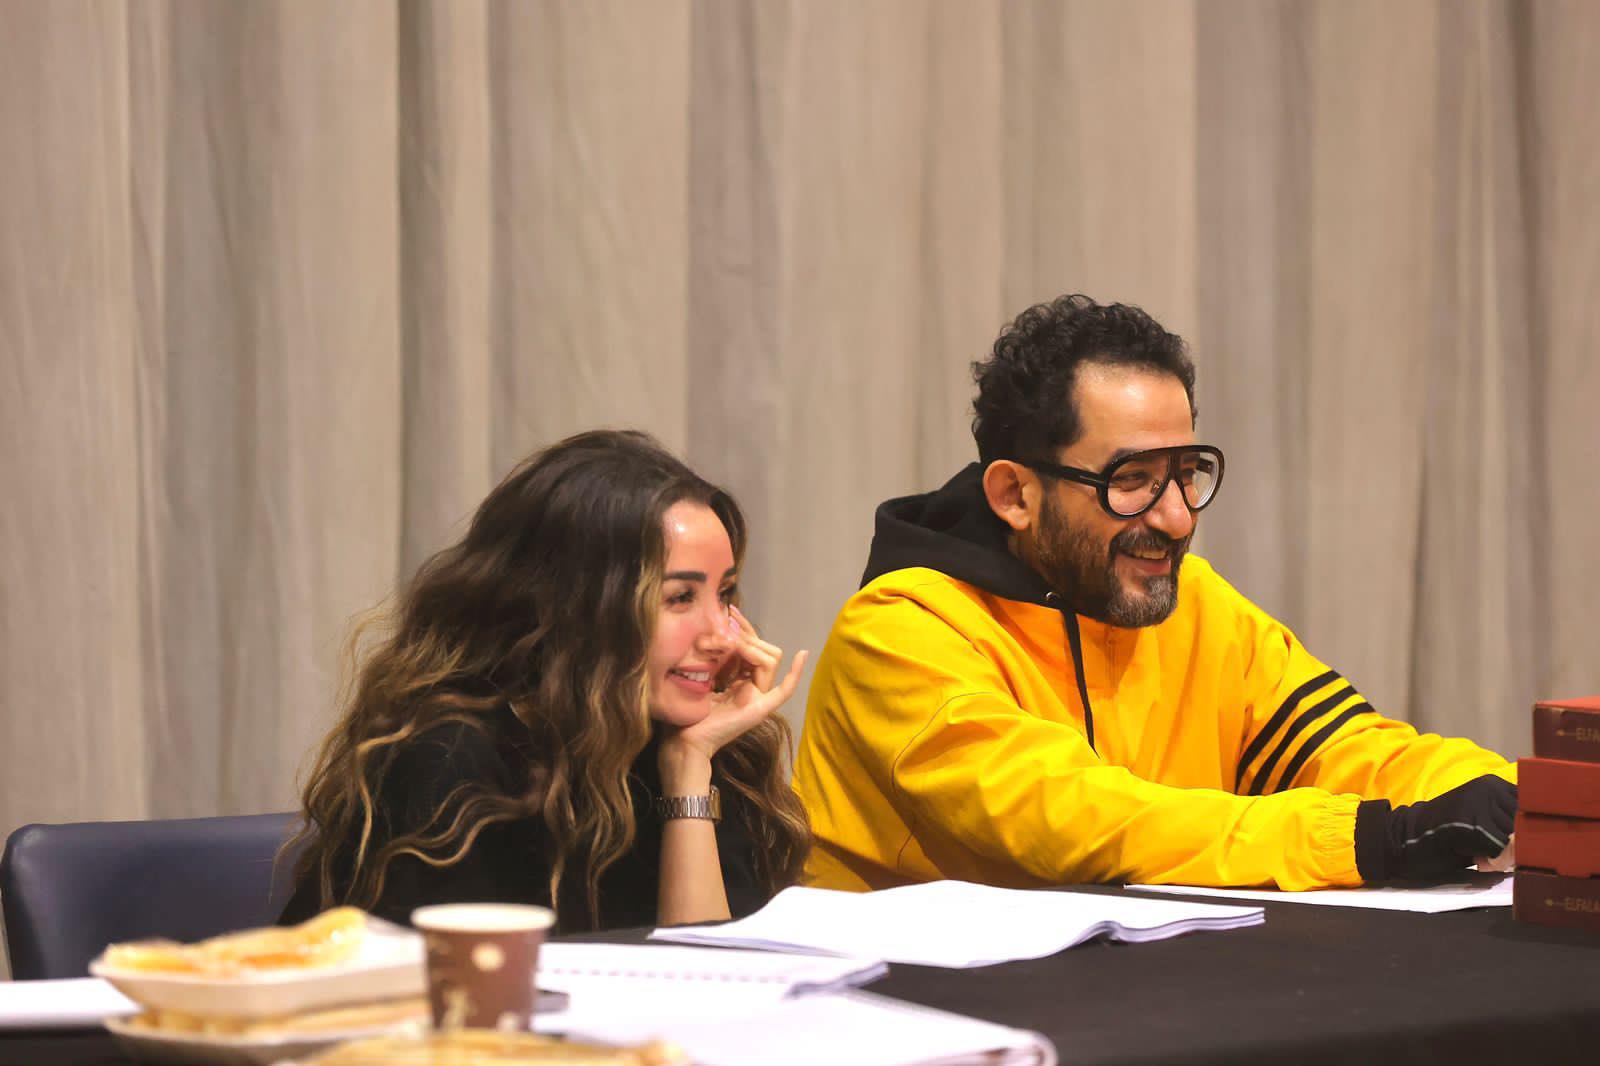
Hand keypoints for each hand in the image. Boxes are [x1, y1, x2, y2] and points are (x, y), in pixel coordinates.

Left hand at [658, 609, 807, 789]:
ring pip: (770, 659)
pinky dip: (796, 672)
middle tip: (723, 630)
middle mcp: (755, 687)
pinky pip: (784, 690)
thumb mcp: (703, 675)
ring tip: (726, 643)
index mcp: (742, 680)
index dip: (744, 627)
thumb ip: (715, 658)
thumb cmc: (690, 710)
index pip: (753, 646)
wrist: (687, 739)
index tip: (730, 611)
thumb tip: (717, 628)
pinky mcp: (761, 709)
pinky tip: (803, 654)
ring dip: (748, 646)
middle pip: (765, 649)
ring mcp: (760, 698)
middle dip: (745, 635)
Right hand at [1354, 775, 1517, 881]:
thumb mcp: (1479, 819)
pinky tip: (1479, 860)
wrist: (1403, 837)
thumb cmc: (1443, 833)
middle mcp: (1488, 788)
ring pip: (1515, 836)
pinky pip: (1501, 849)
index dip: (1526, 830)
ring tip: (1486, 858)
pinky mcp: (1472, 824)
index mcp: (1492, 784)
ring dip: (1507, 854)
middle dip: (1517, 844)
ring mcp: (1480, 804)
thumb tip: (1534, 839)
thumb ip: (1504, 821)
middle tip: (1496, 856)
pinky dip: (1495, 861)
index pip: (1531, 808)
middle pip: (1526, 822)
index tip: (1513, 844)